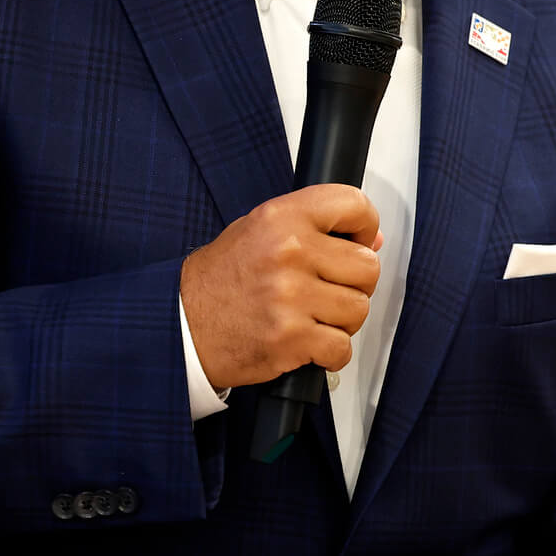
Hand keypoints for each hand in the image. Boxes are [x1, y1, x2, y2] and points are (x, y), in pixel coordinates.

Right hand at [179, 185, 383, 388]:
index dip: (365, 225)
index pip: (354, 204)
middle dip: (356, 283)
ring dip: (343, 320)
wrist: (181, 324)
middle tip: (329, 289)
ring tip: (314, 317)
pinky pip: (342, 347)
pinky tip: (309, 343)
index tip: (358, 241)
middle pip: (367, 266)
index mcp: (282, 218)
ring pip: (359, 309)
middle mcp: (288, 252)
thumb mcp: (260, 232)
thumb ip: (315, 229)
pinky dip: (331, 352)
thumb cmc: (222, 279)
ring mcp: (290, 297)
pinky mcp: (290, 338)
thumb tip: (373, 239)